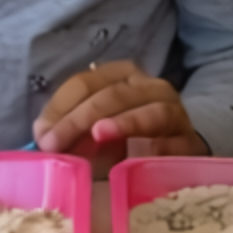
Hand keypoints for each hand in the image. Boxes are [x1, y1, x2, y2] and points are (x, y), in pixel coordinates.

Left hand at [32, 60, 208, 172]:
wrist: (180, 150)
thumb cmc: (127, 138)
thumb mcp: (95, 130)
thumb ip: (71, 130)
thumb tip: (44, 136)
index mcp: (122, 76)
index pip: (86, 82)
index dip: (60, 107)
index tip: (41, 135)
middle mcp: (151, 88)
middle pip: (114, 94)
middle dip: (80, 118)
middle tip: (56, 143)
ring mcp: (175, 114)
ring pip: (152, 112)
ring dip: (124, 123)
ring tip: (98, 135)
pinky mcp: (191, 143)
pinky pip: (176, 142)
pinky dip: (158, 148)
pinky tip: (139, 157)